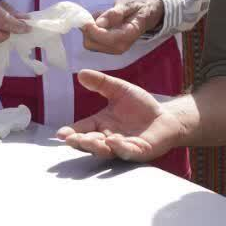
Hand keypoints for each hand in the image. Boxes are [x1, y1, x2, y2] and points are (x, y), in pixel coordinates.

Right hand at [56, 69, 185, 161]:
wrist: (165, 117)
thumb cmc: (140, 106)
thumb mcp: (119, 90)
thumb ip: (101, 83)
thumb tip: (81, 73)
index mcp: (101, 125)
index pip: (82, 129)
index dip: (71, 133)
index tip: (60, 134)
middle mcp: (108, 139)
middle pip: (90, 143)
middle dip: (80, 142)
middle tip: (71, 139)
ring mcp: (122, 147)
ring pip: (106, 150)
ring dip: (96, 146)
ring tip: (87, 140)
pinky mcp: (138, 151)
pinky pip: (127, 152)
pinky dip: (120, 148)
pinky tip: (113, 141)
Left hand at [81, 0, 162, 53]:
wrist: (147, 12)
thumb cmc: (138, 5)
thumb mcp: (128, 3)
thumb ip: (115, 13)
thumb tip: (100, 23)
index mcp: (128, 35)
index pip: (105, 38)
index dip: (91, 29)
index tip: (85, 17)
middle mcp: (120, 46)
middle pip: (92, 43)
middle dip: (88, 28)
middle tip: (95, 14)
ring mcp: (113, 48)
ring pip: (89, 43)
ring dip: (89, 29)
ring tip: (101, 16)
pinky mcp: (108, 47)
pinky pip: (91, 41)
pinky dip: (91, 30)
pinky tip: (101, 21)